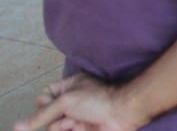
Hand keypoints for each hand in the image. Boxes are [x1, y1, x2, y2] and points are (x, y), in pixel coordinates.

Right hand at [16, 73, 143, 130]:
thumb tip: (17, 127)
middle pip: (47, 115)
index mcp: (69, 86)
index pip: (43, 95)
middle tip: (71, 116)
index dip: (44, 102)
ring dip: (63, 126)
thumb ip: (41, 114)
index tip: (56, 103)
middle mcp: (71, 101)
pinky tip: (80, 128)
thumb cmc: (96, 101)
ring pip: (53, 127)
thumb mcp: (65, 102)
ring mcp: (76, 116)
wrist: (122, 114)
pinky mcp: (81, 129)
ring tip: (78, 123)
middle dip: (56, 117)